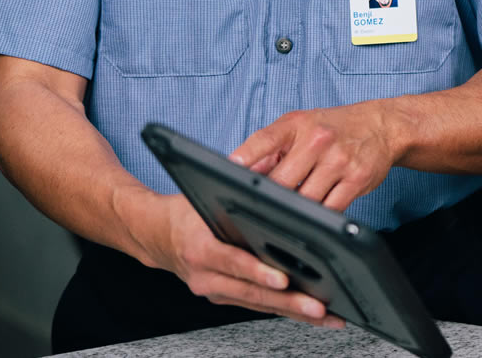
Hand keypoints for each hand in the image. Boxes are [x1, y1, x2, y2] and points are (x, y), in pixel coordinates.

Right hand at [134, 193, 344, 327]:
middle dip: (288, 301)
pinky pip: (258, 306)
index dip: (258, 271)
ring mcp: (214, 290)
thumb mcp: (207, 194)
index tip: (283, 278)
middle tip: (318, 306)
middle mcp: (205, 276)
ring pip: (259, 304)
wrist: (156, 236)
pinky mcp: (224, 297)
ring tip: (326, 315)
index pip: (233, 261)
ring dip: (294, 312)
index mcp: (200, 249)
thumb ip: (241, 185)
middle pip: (252, 292)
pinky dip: (286, 311)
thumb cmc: (185, 213)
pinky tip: (313, 314)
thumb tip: (277, 167)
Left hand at [231, 102, 400, 211]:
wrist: (382, 126)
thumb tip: (240, 173)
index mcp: (297, 125)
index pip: (263, 141)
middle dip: (270, 197)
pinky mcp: (357, 179)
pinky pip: (330, 208)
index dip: (244, 158)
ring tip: (291, 211)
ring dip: (295, 210)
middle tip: (262, 209)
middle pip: (281, 181)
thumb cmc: (335, 127)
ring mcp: (339, 160)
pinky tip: (315, 215)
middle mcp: (318, 140)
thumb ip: (270, 148)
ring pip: (305, 200)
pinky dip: (319, 216)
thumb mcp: (300, 126)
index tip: (229, 173)